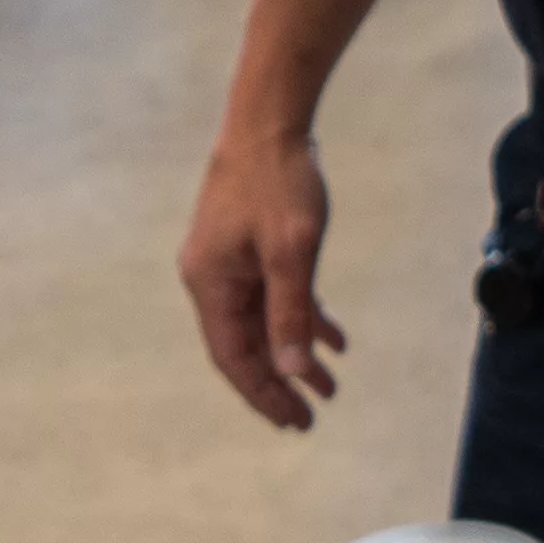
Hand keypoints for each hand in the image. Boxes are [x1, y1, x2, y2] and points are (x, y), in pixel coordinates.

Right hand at [175, 120, 346, 428]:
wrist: (271, 120)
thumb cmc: (278, 181)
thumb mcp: (291, 252)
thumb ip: (290, 313)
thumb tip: (290, 370)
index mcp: (211, 283)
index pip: (234, 357)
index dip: (263, 393)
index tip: (294, 422)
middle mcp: (212, 277)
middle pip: (247, 345)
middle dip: (280, 381)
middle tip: (311, 416)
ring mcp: (229, 261)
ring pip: (263, 322)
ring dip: (295, 352)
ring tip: (329, 385)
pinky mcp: (248, 246)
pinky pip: (273, 295)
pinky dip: (301, 317)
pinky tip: (332, 337)